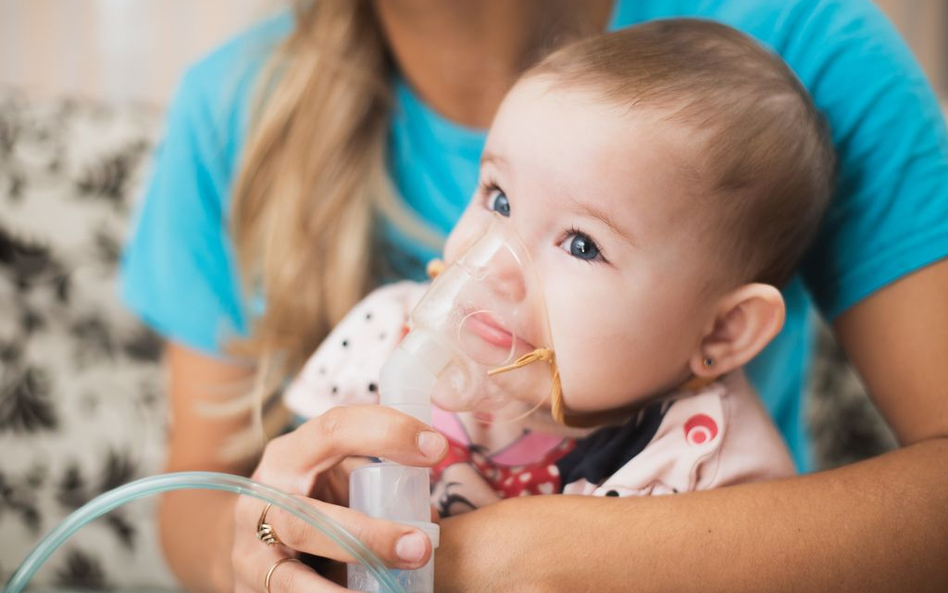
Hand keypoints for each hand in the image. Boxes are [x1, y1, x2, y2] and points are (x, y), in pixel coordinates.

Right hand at [231, 405, 447, 591]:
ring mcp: (251, 546)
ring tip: (394, 591)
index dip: (387, 433)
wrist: (255, 544)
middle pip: (308, 515)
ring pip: (295, 568)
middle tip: (421, 546)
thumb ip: (376, 488)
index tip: (436, 448)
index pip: (335, 429)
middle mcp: (264, 496)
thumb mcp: (337, 484)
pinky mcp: (251, 585)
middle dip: (367, 535)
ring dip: (348, 577)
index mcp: (290, 456)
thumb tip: (429, 518)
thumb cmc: (313, 506)